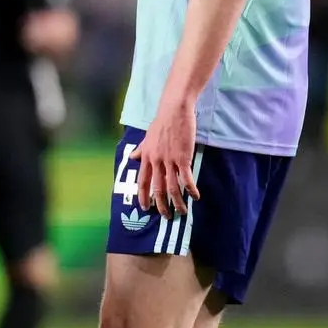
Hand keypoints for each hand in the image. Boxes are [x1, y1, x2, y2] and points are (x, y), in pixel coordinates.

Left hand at [133, 98, 199, 217]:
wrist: (174, 111)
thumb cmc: (161, 123)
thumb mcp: (147, 137)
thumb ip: (141, 150)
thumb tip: (132, 157)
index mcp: (146, 157)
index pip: (142, 181)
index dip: (143, 196)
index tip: (145, 208)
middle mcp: (156, 161)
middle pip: (157, 189)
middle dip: (161, 205)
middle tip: (166, 216)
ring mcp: (169, 160)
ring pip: (172, 187)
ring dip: (177, 202)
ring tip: (182, 211)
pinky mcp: (183, 158)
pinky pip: (186, 178)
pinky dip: (191, 189)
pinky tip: (195, 196)